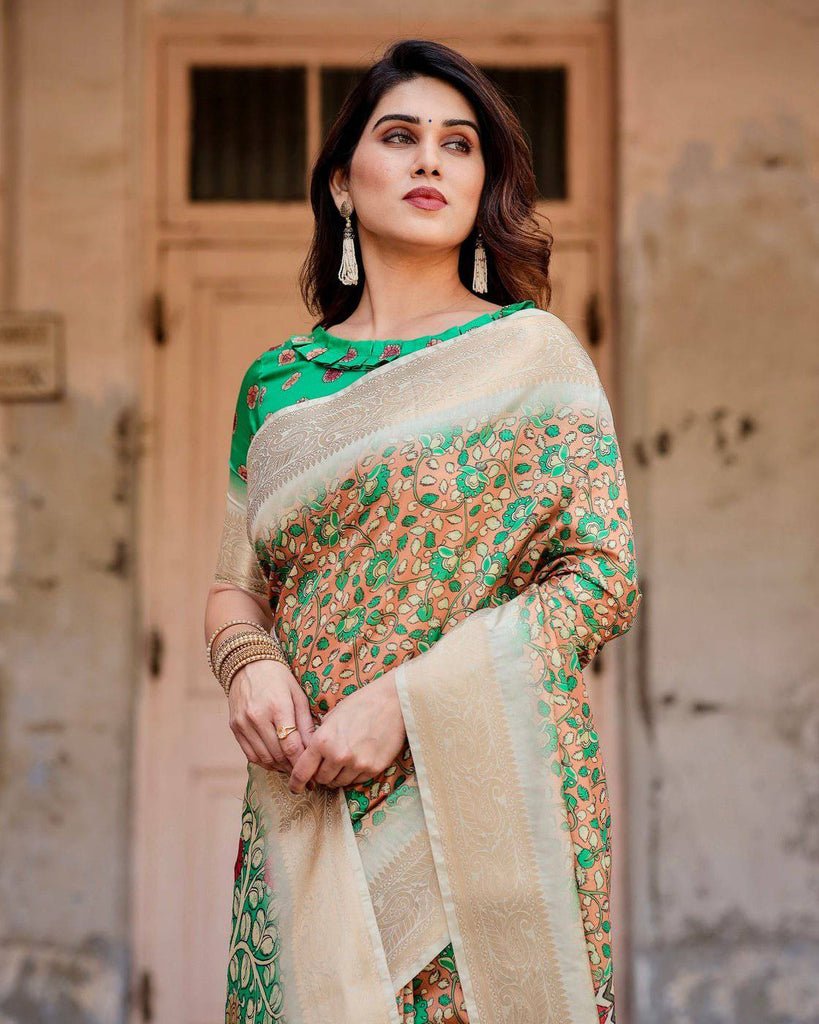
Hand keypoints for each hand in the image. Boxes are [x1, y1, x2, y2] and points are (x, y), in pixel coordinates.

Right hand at [228, 658, 316, 775]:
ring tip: (291, 769)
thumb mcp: (298, 695)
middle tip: (304, 776)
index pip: (291, 745)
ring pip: (263, 758)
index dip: (302, 763)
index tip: (312, 773)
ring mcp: (243, 723)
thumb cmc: (279, 679)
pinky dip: (264, 762)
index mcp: (278, 706)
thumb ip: (306, 723)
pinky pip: (250, 754)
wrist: (248, 664)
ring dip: (279, 767)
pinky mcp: (235, 727)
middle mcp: (257, 716)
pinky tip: (275, 762)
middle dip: (292, 768)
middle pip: (277, 754)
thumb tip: (314, 749)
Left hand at [287, 670, 406, 793]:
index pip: (302, 772)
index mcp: (322, 740)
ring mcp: (357, 764)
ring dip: (337, 776)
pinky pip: (356, 781)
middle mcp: (338, 755)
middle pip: (321, 780)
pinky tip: (358, 759)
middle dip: (320, 774)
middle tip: (326, 764)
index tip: (295, 787)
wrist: (392, 701)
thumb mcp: (332, 716)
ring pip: (339, 783)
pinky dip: (354, 774)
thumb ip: (319, 738)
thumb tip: (309, 757)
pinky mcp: (373, 769)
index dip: (296, 783)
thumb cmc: (360, 704)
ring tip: (344, 760)